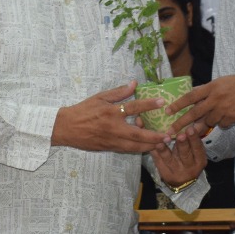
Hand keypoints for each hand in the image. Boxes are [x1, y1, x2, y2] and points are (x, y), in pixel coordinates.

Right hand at [51, 81, 170, 153]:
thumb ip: (118, 92)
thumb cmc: (82, 110)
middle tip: (168, 135)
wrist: (66, 128)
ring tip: (162, 144)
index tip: (162, 102)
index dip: (148, 104)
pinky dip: (138, 149)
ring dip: (149, 146)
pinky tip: (147, 148)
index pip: (133, 107)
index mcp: (111, 112)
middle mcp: (112, 128)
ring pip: (134, 146)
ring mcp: (111, 140)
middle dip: (154, 136)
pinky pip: (127, 150)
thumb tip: (134, 84)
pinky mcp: (108, 147)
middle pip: (138, 134)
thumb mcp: (99, 97)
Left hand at [152, 124, 207, 187]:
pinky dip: (155, 153)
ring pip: (170, 160)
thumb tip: (190, 120)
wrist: (183, 182)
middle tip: (180, 135)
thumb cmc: (190, 160)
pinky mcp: (164, 173)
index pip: (198, 149)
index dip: (194, 139)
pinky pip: (159, 162)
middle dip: (182, 144)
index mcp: (199, 160)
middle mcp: (189, 167)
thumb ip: (192, 139)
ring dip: (165, 150)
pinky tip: (151, 146)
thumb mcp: (195, 152)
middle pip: (185, 154)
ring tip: (160, 142)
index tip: (190, 128)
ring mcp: (176, 171)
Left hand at [168, 74, 234, 130]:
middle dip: (181, 124)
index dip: (178, 104)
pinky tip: (228, 116)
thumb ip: (209, 90)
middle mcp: (216, 98)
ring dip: (205, 124)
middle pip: (194, 113)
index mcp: (212, 87)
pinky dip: (222, 123)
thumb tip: (195, 96)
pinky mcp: (232, 118)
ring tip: (204, 125)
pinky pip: (222, 124)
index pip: (190, 96)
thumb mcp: (223, 81)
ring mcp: (224, 110)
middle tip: (171, 132)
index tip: (167, 111)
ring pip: (208, 121)